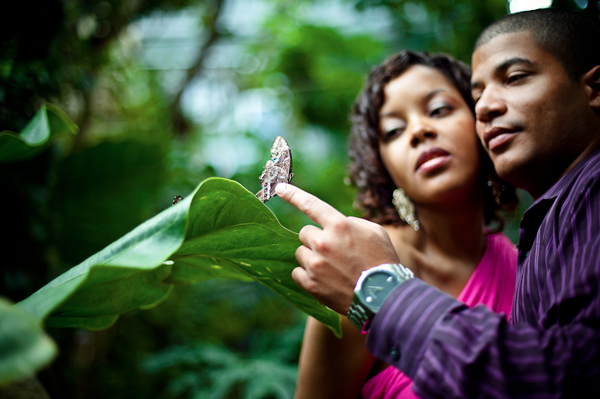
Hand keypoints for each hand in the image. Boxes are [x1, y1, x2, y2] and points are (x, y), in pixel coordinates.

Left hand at [276, 183, 399, 313]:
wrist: (385, 296)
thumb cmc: (382, 260)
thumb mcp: (374, 231)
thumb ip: (350, 223)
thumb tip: (334, 225)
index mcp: (339, 225)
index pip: (310, 205)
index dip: (293, 195)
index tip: (280, 188)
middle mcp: (323, 242)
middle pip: (304, 233)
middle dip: (316, 239)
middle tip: (334, 251)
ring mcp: (315, 264)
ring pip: (300, 252)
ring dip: (312, 257)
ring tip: (332, 268)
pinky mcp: (311, 284)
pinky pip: (297, 273)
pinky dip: (307, 275)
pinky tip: (324, 279)